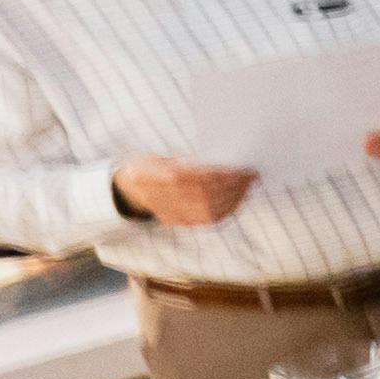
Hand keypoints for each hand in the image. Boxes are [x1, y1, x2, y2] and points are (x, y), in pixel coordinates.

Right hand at [117, 155, 256, 223]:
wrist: (130, 190)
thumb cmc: (148, 167)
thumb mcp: (157, 157)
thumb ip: (182, 161)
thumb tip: (218, 161)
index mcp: (151, 176)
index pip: (192, 177)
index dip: (218, 174)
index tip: (238, 166)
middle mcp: (159, 197)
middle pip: (204, 195)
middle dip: (231, 185)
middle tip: (250, 174)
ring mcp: (170, 213)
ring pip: (209, 210)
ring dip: (234, 197)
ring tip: (248, 184)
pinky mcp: (180, 221)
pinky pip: (209, 219)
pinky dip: (228, 208)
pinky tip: (239, 197)